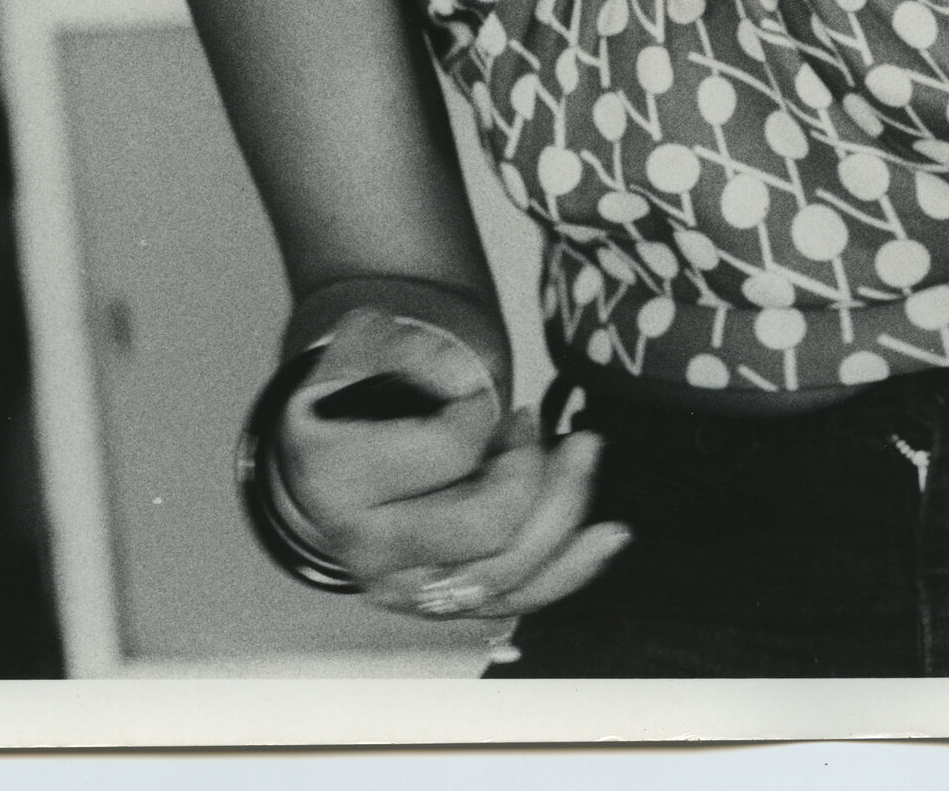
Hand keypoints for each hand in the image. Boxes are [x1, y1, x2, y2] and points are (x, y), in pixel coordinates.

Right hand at [276, 309, 629, 618]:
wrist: (339, 446)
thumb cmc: (360, 389)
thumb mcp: (366, 342)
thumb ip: (410, 348)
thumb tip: (467, 380)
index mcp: (339, 477)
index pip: (444, 455)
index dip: (477, 414)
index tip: (474, 389)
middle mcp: (368, 549)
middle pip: (487, 527)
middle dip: (531, 468)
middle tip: (528, 422)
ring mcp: (406, 588)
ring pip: (512, 570)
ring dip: (565, 505)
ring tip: (582, 450)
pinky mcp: (443, 605)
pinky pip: (520, 599)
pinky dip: (573, 567)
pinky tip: (609, 535)